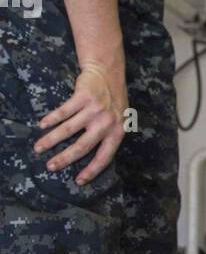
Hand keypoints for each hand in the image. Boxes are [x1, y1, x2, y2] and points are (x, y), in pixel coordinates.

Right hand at [34, 62, 127, 184]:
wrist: (108, 72)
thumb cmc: (113, 101)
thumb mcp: (119, 120)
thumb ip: (109, 136)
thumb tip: (94, 159)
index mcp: (117, 132)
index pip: (104, 157)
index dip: (92, 171)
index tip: (79, 181)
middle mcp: (106, 123)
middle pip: (82, 146)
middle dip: (65, 158)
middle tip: (50, 167)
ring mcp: (94, 109)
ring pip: (69, 129)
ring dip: (51, 140)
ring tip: (39, 148)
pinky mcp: (82, 97)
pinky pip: (63, 112)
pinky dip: (51, 119)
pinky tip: (42, 125)